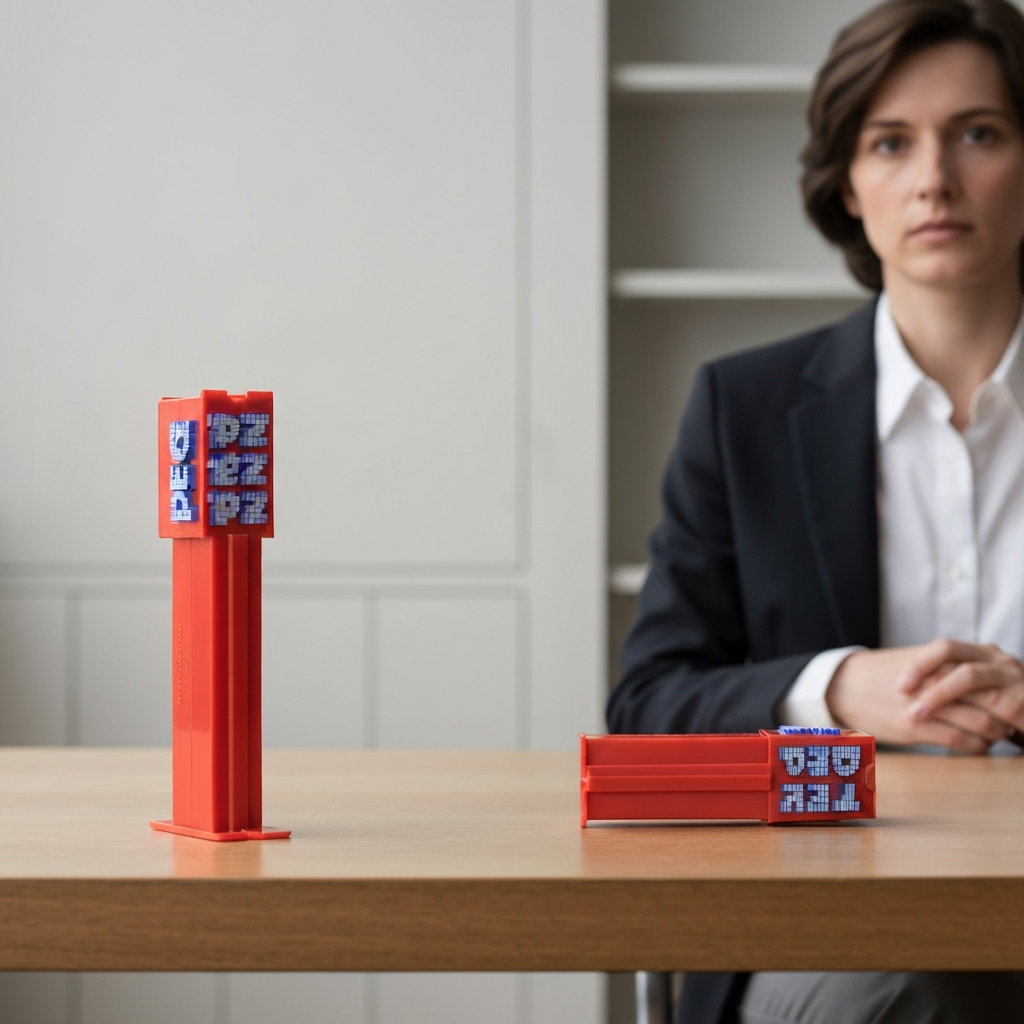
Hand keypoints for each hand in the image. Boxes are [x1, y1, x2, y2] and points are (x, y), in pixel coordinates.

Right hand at [825, 641, 1012, 752]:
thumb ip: (949, 666)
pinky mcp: (915, 728)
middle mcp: (935, 680)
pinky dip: (976, 746)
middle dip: (1008, 714)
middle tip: (1013, 721)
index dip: (1007, 691)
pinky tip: (978, 745)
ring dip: (996, 733)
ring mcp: (925, 705)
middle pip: (991, 699)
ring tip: (998, 734)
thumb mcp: (918, 660)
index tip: (1014, 700)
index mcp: (939, 659)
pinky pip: (960, 742)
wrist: (845, 686)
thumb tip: (985, 680)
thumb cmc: (883, 674)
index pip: (987, 677)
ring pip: (981, 723)